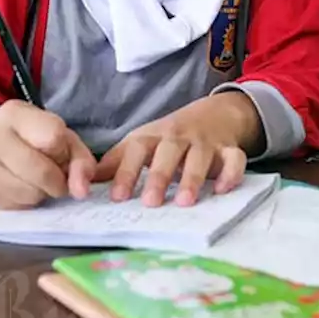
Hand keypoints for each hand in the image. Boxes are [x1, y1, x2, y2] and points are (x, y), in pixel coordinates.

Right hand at [0, 101, 96, 209]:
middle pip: (40, 171)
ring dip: (41, 194)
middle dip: (57, 182)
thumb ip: (81, 161)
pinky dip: (25, 203)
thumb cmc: (33, 139)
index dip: (63, 154)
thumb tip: (81, 191)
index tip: (60, 156)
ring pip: (27, 194)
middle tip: (56, 179)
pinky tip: (23, 189)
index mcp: (16, 113)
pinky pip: (14, 207)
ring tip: (38, 182)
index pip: (52, 138)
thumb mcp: (63, 138)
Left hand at [94, 92, 262, 207]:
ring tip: (185, 202)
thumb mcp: (141, 143)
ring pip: (199, 157)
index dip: (126, 173)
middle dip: (159, 176)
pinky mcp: (229, 148)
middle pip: (167, 153)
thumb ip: (116, 163)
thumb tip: (83, 182)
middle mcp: (177, 137)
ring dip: (192, 178)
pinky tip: (222, 190)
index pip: (136, 151)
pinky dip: (231, 173)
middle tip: (151, 203)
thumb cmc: (169, 136)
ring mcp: (204, 142)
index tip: (117, 197)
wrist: (214, 114)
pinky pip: (234, 158)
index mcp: (151, 137)